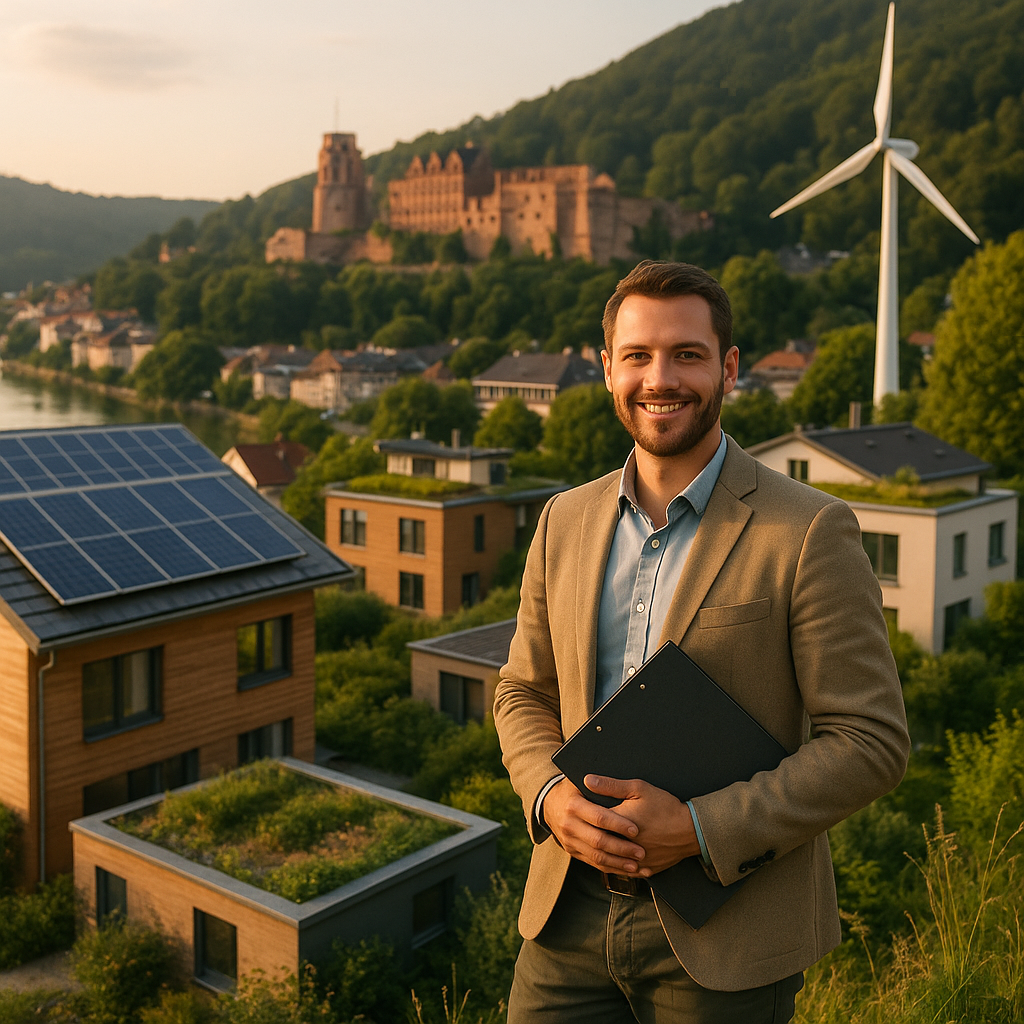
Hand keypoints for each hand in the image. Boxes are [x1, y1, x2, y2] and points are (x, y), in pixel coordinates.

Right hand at [541, 777, 646, 873]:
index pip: (599, 817)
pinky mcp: (572, 851)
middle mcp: (569, 825)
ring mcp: (569, 840)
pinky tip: (626, 869)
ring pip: (596, 856)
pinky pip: (593, 863)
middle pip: (598, 841)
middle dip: (621, 848)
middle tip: (641, 852)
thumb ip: (598, 782)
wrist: (550, 804)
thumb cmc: (572, 790)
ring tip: (636, 864)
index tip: (636, 830)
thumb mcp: (580, 780)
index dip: (618, 824)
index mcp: (574, 805)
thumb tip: (599, 780)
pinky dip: (611, 868)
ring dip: (618, 862)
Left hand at [584, 775, 700, 875]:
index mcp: (619, 822)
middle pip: (596, 841)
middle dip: (588, 833)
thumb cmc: (665, 806)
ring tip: (592, 842)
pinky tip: (610, 857)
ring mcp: (634, 860)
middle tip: (584, 826)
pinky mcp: (644, 869)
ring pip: (607, 860)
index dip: (584, 814)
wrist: (691, 829)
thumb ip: (611, 785)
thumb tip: (587, 780)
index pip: (591, 820)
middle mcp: (624, 844)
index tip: (581, 809)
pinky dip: (614, 865)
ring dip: (597, 852)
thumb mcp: (639, 788)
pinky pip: (622, 871)